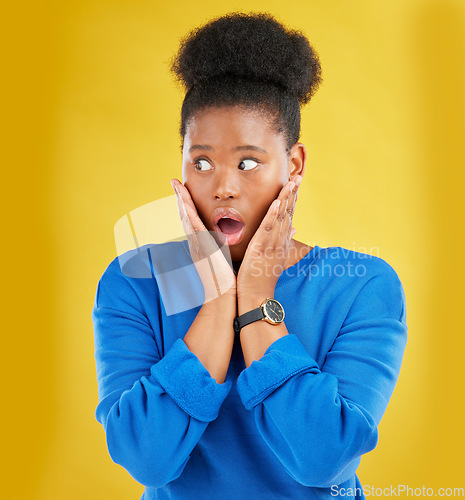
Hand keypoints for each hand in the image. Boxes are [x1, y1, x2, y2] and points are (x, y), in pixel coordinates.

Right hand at [171, 179, 236, 302]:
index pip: (193, 220)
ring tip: (176, 186)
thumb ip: (222, 246)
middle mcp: (196, 243)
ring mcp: (196, 246)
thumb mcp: (223, 257)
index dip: (187, 204)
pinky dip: (187, 215)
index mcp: (201, 244)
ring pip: (187, 219)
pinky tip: (183, 204)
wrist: (223, 295)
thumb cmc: (226, 280)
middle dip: (180, 198)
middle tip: (175, 182)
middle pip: (185, 216)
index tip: (184, 190)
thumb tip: (228, 237)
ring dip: (181, 202)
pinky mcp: (201, 249)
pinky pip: (193, 229)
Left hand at [237, 175, 300, 298]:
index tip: (296, 184)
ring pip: (281, 219)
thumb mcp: (274, 258)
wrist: (256, 297)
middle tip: (298, 177)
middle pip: (288, 214)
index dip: (293, 200)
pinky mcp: (260, 250)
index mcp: (280, 243)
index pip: (288, 217)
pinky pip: (268, 230)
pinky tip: (276, 202)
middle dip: (293, 195)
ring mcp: (271, 245)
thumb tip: (294, 230)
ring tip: (291, 183)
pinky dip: (273, 215)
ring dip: (286, 200)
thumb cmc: (261, 279)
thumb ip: (282, 242)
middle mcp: (279, 242)